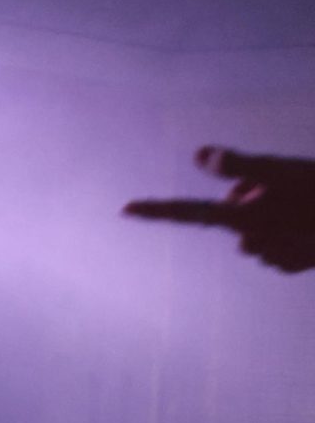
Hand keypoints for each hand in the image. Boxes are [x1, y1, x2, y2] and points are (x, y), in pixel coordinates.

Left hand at [123, 145, 314, 272]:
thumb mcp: (281, 169)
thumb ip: (238, 164)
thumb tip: (198, 156)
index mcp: (244, 217)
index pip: (190, 212)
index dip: (157, 210)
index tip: (125, 209)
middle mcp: (249, 242)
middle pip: (231, 213)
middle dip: (248, 196)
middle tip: (285, 185)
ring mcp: (269, 257)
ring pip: (254, 228)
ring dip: (270, 214)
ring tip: (302, 204)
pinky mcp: (288, 266)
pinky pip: (274, 243)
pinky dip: (286, 231)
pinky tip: (309, 224)